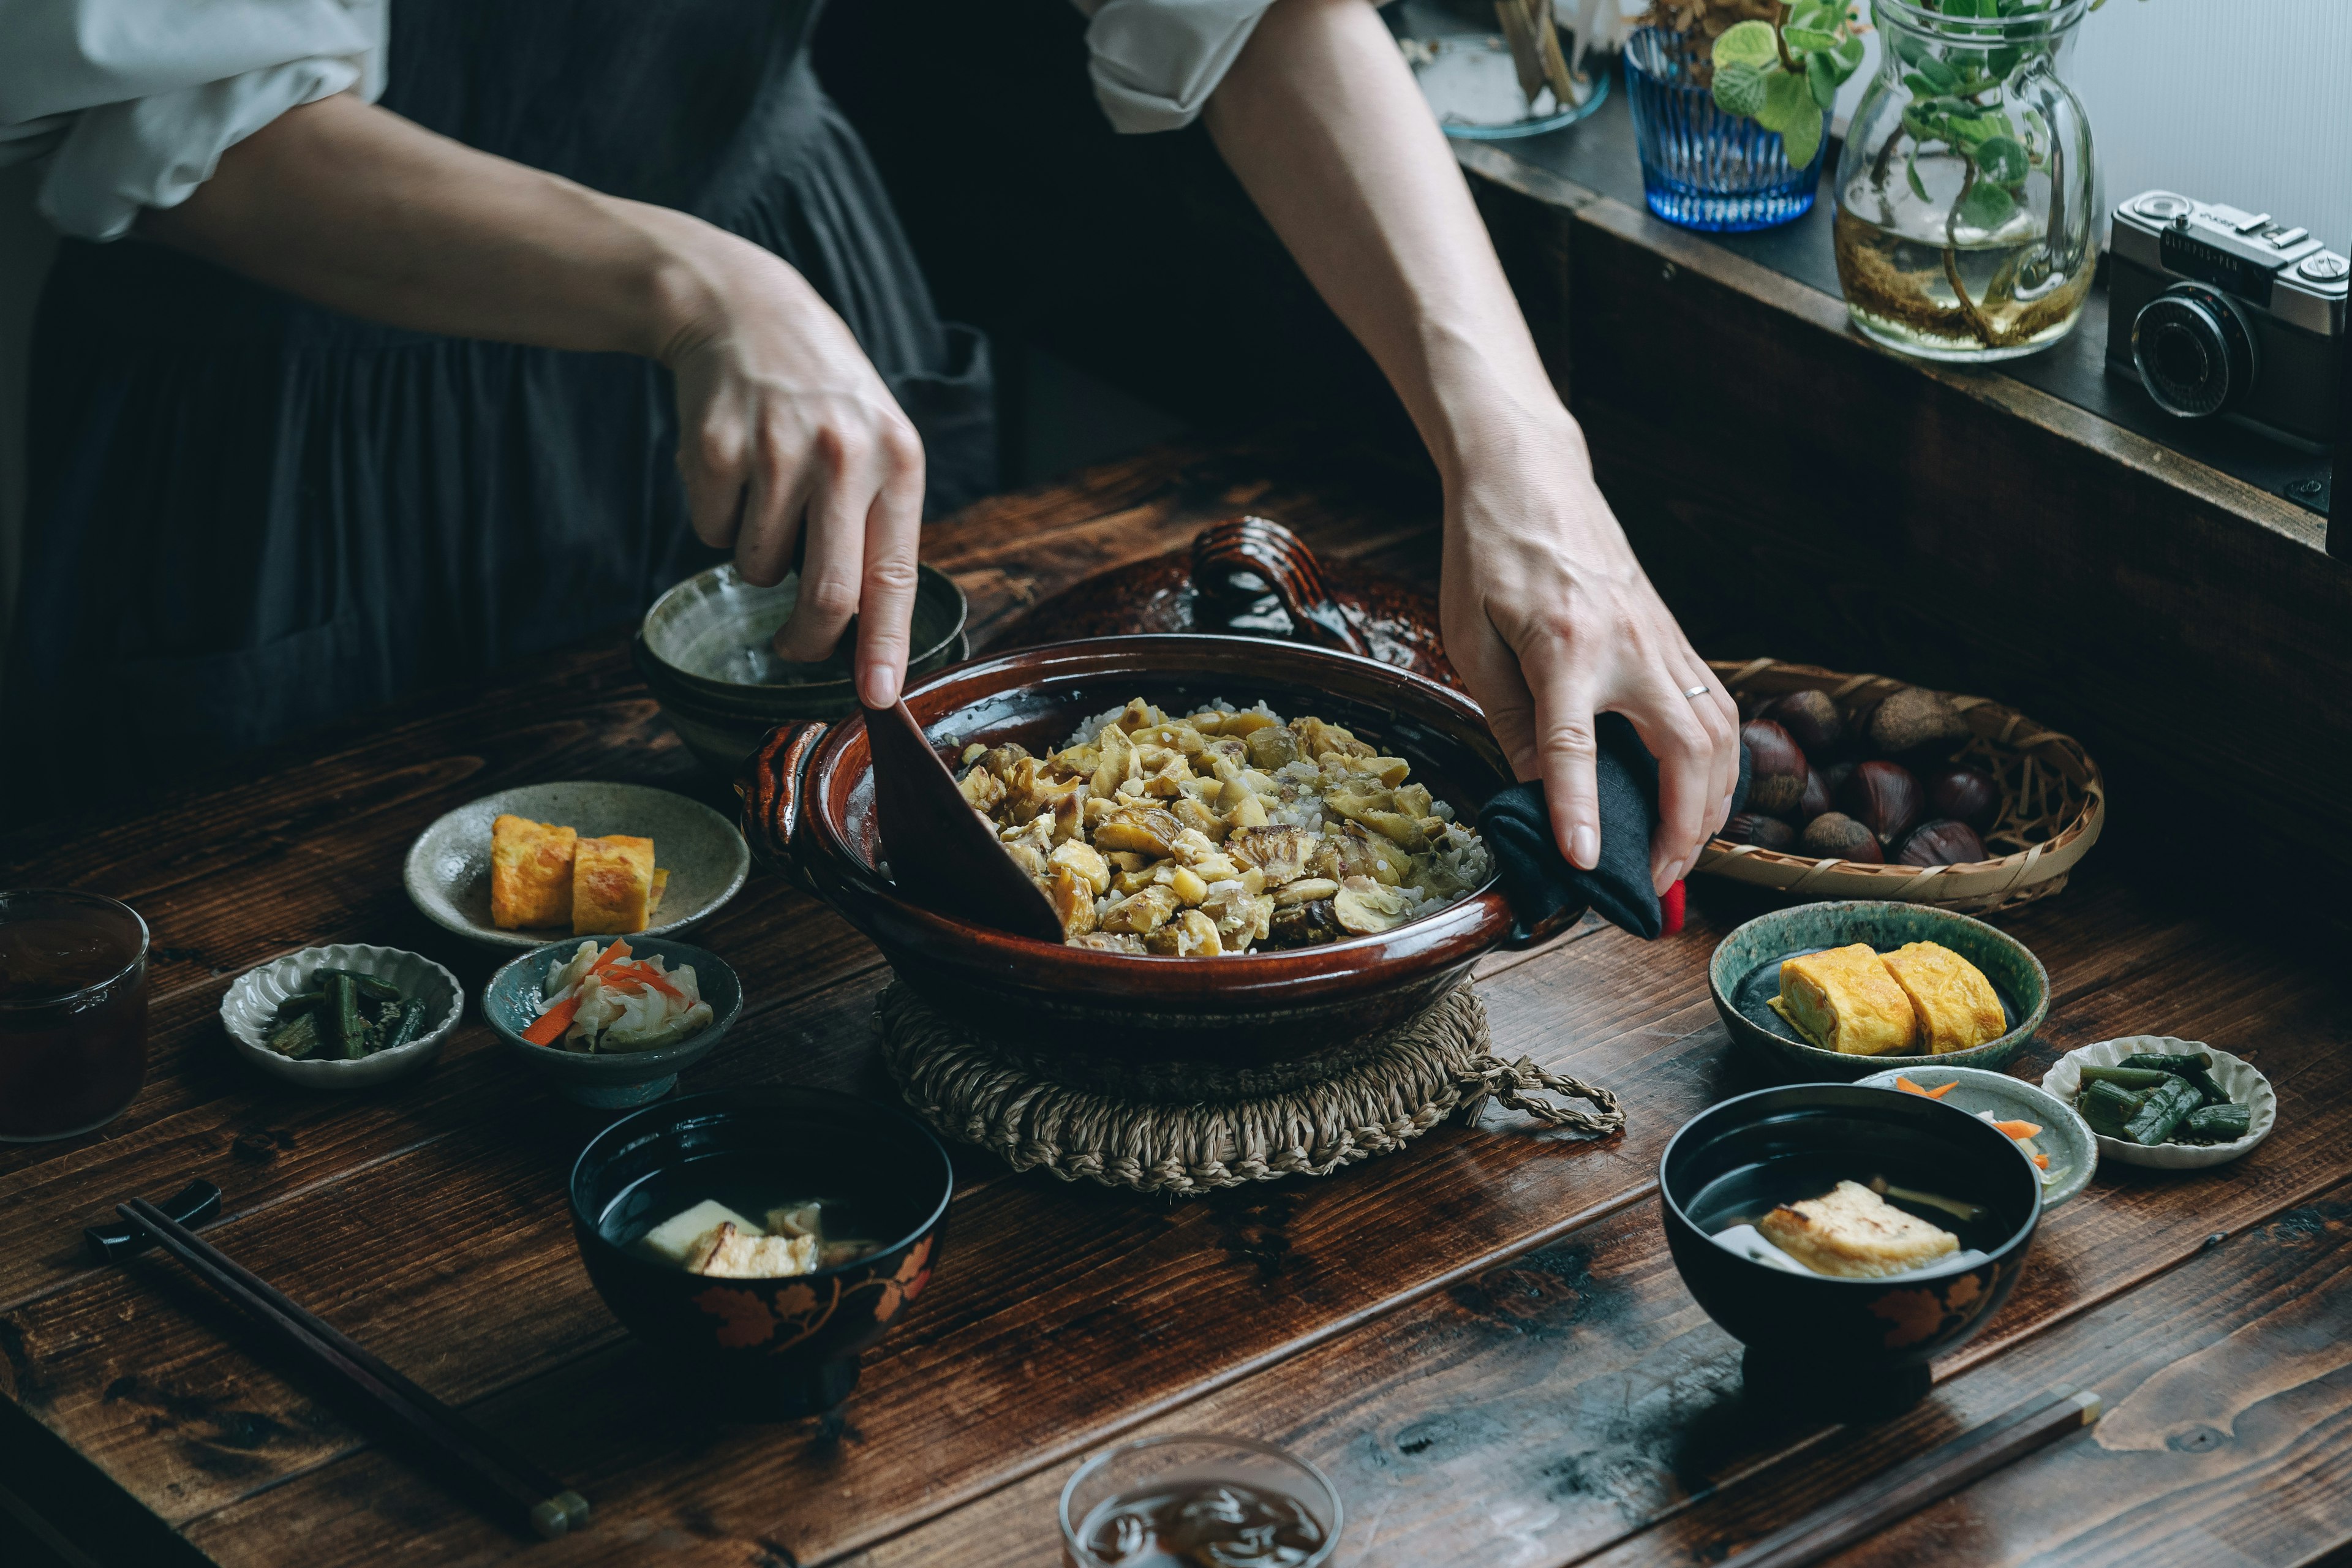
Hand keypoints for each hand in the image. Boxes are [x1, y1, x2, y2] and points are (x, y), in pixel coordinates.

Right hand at [659, 233, 924, 707]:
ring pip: (759, 569)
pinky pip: (713, 532)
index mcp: (896, 460)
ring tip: (766, 499)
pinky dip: (718, 520)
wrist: (745, 309)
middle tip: (793, 649)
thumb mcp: (874, 443)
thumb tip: (868, 631)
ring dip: (756, 559)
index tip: (878, 697)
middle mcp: (842, 454)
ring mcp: (776, 450)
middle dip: (807, 641)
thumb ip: (876, 525)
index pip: (893, 577)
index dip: (884, 646)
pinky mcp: (715, 448)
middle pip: (826, 594)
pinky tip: (733, 468)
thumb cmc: (821, 396)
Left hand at [1440, 411, 1740, 893]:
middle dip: (1679, 830)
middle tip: (1654, 884)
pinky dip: (1720, 768)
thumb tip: (1533, 793)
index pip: (1574, 745)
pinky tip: (1701, 801)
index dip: (1579, 810)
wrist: (1532, 477)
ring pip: (1719, 739)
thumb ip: (1508, 719)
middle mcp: (1628, 644)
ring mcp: (1663, 640)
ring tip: (1681, 856)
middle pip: (1681, 753)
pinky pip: (1718, 713)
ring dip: (1710, 807)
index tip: (1584, 864)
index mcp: (1563, 644)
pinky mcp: (1678, 638)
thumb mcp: (1472, 640)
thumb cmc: (1491, 557)